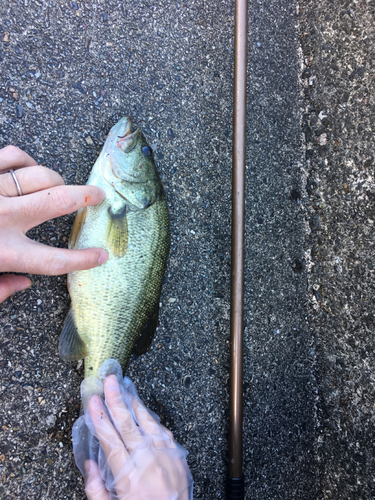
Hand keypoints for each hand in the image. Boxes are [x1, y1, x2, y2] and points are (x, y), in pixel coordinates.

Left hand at [0, 145, 107, 302]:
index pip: (53, 261)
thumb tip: (25, 284)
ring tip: (58, 185)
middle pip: (57, 203)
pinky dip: (26, 160)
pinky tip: (26, 169)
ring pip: (40, 175)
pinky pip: (12, 156)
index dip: (83, 260)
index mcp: (0, 252)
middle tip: (99, 196)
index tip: (102, 256)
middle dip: (85, 197)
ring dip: (56, 180)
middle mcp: (0, 218)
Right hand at [73, 359, 193, 499]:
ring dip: (133, 403)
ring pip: (146, 422)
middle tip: (108, 381)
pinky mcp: (177, 455)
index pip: (110, 441)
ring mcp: (165, 456)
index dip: (100, 419)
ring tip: (123, 386)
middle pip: (128, 424)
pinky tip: (142, 407)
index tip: (92, 402)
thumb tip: (90, 464)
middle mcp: (147, 462)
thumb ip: (97, 489)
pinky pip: (162, 430)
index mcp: (129, 478)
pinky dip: (150, 417)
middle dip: (116, 400)